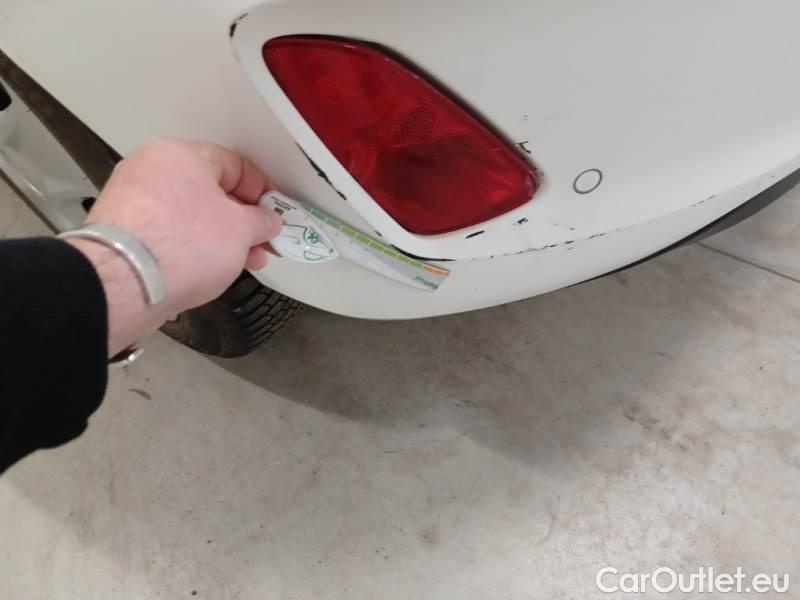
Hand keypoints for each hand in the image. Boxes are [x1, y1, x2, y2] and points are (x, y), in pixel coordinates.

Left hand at [65, 139, 282, 355]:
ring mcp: (133, 200)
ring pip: (190, 215)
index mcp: (182, 154)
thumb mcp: (242, 230)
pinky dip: (191, 247)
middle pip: (211, 192)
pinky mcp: (121, 231)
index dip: (263, 192)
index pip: (235, 165)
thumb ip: (261, 221)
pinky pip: (168, 233)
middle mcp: (152, 169)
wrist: (124, 281)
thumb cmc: (188, 243)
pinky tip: (208, 269)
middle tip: (262, 247)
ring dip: (221, 239)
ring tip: (242, 265)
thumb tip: (268, 221)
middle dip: (242, 222)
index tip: (276, 218)